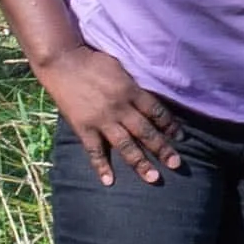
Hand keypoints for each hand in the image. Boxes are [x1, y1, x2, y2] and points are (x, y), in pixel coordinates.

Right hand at [35, 39, 182, 183]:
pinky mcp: (83, 127)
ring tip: (153, 178)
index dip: (170, 125)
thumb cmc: (94, 61)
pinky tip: (109, 181)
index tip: (181, 138)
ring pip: (125, 144)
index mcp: (131, 90)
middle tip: (176, 164)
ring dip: (139, 162)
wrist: (62, 61)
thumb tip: (149, 101)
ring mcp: (101, 119)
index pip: (156, 111)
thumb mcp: (121, 68)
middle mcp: (119, 107)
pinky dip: (101, 166)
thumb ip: (134, 86)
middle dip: (162, 149)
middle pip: (145, 131)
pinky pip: (94, 150)